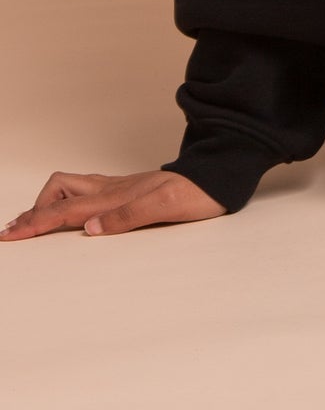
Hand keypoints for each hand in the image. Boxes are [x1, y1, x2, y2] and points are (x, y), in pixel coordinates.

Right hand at [0, 169, 226, 238]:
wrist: (219, 175)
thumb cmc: (197, 192)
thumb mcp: (167, 208)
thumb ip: (129, 218)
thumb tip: (90, 230)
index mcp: (116, 197)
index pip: (65, 211)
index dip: (35, 223)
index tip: (10, 235)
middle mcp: (113, 189)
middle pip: (59, 192)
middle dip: (33, 211)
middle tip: (12, 231)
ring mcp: (120, 188)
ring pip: (70, 188)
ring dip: (46, 204)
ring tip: (30, 222)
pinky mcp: (128, 190)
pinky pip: (86, 193)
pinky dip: (66, 202)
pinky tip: (67, 211)